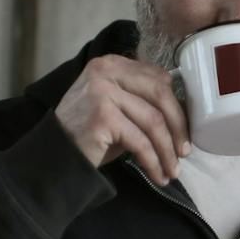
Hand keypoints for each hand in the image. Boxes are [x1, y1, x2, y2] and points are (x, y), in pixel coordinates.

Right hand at [53, 55, 190, 181]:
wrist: (54, 156)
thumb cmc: (89, 135)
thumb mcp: (117, 108)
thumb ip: (142, 100)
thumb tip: (184, 113)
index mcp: (113, 64)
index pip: (158, 78)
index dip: (177, 105)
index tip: (185, 129)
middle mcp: (106, 70)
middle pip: (160, 94)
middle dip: (179, 126)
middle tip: (185, 152)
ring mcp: (103, 91)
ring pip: (153, 120)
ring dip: (167, 149)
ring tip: (173, 170)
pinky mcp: (102, 116)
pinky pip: (140, 141)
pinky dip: (153, 161)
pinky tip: (158, 175)